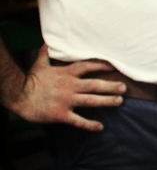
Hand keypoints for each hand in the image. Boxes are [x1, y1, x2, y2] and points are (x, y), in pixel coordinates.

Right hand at [6, 45, 125, 130]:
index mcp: (66, 74)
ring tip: (119, 101)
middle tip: (124, 88)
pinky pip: (79, 121)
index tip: (113, 67)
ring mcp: (67, 101)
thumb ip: (45, 54)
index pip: (87, 67)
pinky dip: (90, 124)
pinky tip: (100, 127)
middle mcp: (70, 86)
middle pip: (94, 85)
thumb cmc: (30, 80)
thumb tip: (47, 43)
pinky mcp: (62, 114)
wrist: (20, 96)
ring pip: (91, 101)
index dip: (101, 66)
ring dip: (106, 101)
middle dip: (110, 86)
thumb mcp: (39, 64)